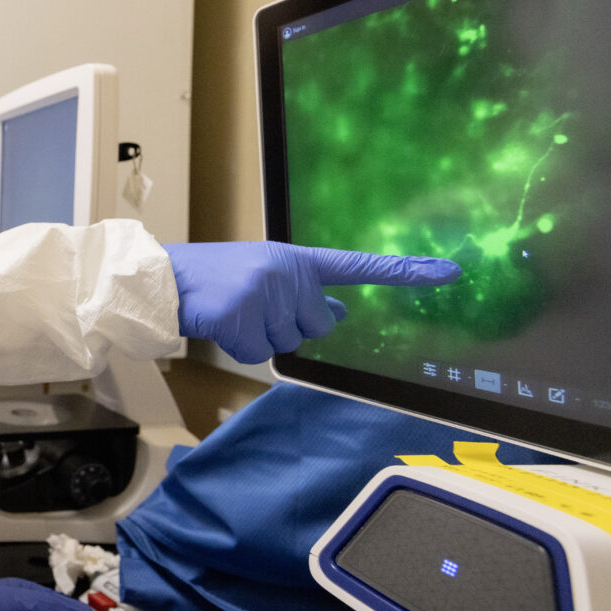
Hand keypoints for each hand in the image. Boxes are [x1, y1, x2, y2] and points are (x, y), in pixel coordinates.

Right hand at [163, 242, 460, 363]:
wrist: (162, 278)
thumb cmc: (212, 278)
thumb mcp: (263, 274)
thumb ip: (302, 292)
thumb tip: (338, 314)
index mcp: (295, 257)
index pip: (358, 267)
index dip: (405, 273)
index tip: (448, 273)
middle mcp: (287, 272)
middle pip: (317, 326)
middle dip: (288, 326)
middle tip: (253, 308)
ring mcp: (266, 294)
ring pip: (288, 343)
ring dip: (260, 337)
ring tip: (232, 312)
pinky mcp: (244, 317)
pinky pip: (258, 352)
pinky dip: (239, 346)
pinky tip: (221, 325)